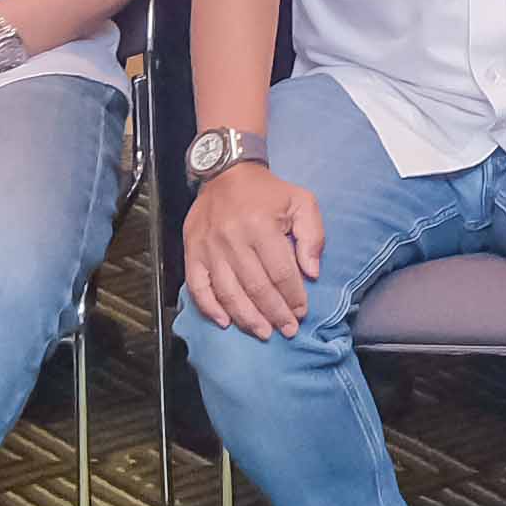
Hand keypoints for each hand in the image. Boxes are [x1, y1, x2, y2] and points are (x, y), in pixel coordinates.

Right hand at [181, 156, 322, 336]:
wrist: (226, 173)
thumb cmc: (267, 192)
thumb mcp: (301, 202)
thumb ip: (313, 236)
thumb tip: (312, 273)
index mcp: (262, 225)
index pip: (280, 272)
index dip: (293, 297)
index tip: (301, 312)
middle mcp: (233, 238)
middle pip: (256, 287)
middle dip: (274, 314)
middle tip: (287, 330)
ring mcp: (209, 247)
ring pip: (229, 292)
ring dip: (247, 318)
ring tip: (263, 333)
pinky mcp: (193, 251)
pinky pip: (198, 287)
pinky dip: (210, 308)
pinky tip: (224, 322)